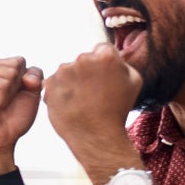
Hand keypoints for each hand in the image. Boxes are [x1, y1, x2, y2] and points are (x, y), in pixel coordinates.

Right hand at [0, 56, 43, 171]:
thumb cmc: (11, 118)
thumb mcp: (29, 92)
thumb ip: (34, 74)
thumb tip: (27, 76)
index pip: (20, 61)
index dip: (24, 83)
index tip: (9, 97)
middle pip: (16, 64)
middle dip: (16, 88)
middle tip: (1, 103)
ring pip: (10, 73)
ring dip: (8, 94)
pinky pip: (1, 83)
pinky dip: (1, 99)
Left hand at [44, 43, 142, 160]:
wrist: (96, 135)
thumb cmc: (117, 110)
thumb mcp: (134, 82)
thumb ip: (124, 64)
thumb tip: (115, 58)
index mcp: (105, 57)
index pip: (103, 49)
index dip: (105, 64)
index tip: (105, 77)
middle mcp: (82, 59)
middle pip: (84, 59)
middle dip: (88, 71)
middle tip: (95, 92)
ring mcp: (63, 71)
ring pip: (68, 71)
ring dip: (73, 81)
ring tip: (83, 100)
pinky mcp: (49, 84)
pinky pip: (56, 83)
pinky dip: (62, 91)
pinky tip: (72, 104)